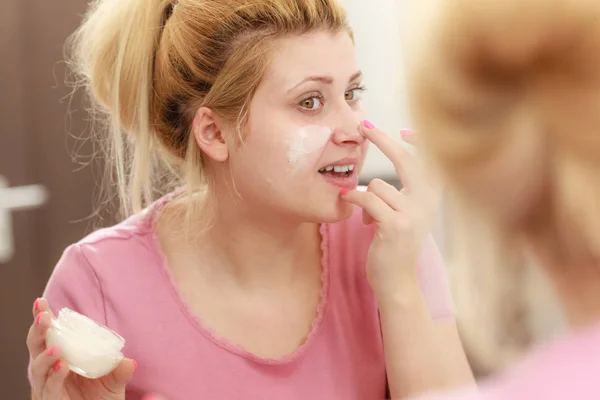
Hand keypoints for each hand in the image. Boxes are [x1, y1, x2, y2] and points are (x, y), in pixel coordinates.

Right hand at [27, 298, 135, 399]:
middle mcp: (50, 369)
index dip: (43, 318)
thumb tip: (129, 361)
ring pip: (38, 369)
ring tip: (56, 347)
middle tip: (45, 317)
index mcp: (62, 356)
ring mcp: (47, 386)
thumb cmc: (101, 398)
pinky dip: (54, 377)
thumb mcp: (115, 381)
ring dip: (45, 356)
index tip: (41, 302)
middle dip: (38, 331)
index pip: (49, 334)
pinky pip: (49, 389)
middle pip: (36, 347)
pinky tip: (62, 365)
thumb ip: (120, 371)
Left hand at [342, 122, 441, 298]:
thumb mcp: (408, 213)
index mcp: (433, 197)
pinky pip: (367, 198)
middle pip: (405, 159)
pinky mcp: (394, 225)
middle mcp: (428, 202)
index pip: (431, 159)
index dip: (420, 141)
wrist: (398, 281)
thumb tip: (390, 165)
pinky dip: (355, 200)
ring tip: (367, 216)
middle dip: (382, 138)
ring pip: (377, 184)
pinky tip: (355, 214)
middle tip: (363, 125)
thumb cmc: (397, 245)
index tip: (405, 130)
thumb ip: (405, 191)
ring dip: (364, 196)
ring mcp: (413, 213)